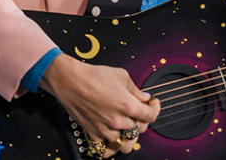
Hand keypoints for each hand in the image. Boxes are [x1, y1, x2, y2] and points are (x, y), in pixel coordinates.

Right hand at [41, 54, 158, 156]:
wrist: (70, 81)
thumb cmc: (94, 76)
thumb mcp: (122, 76)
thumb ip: (136, 90)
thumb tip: (145, 98)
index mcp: (128, 106)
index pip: (150, 116)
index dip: (155, 109)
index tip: (153, 103)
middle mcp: (118, 121)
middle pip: (140, 130)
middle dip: (142, 120)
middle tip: (138, 111)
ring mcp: (105, 130)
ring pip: (126, 145)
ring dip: (129, 136)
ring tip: (127, 126)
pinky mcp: (93, 134)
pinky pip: (106, 150)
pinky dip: (111, 146)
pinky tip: (113, 137)